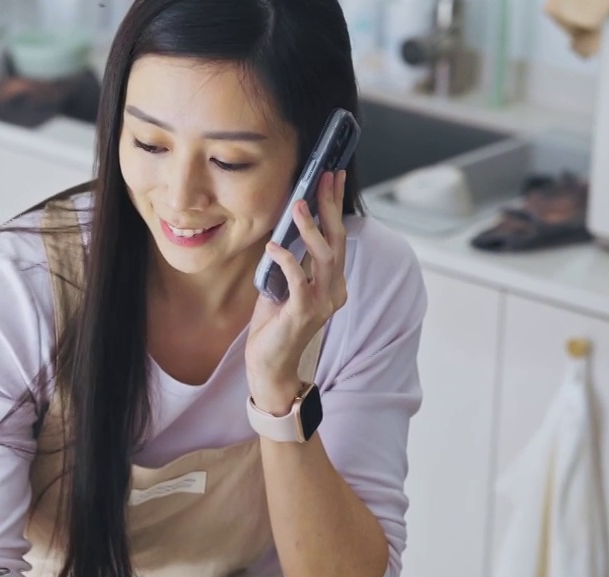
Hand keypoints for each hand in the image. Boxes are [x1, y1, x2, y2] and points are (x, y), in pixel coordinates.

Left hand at [246, 170, 348, 414]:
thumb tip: (280, 232)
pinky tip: (273, 246)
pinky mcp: (302, 314)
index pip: (337, 237)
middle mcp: (334, 291)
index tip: (331, 178)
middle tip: (323, 179)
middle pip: (337, 241)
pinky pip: (299, 280)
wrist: (270, 366)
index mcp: (332, 283)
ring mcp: (321, 303)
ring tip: (298, 205)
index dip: (335, 207)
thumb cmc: (274, 326)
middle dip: (331, 207)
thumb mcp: (281, 286)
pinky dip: (286, 260)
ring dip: (311, 229)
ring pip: (325, 257)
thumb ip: (287, 263)